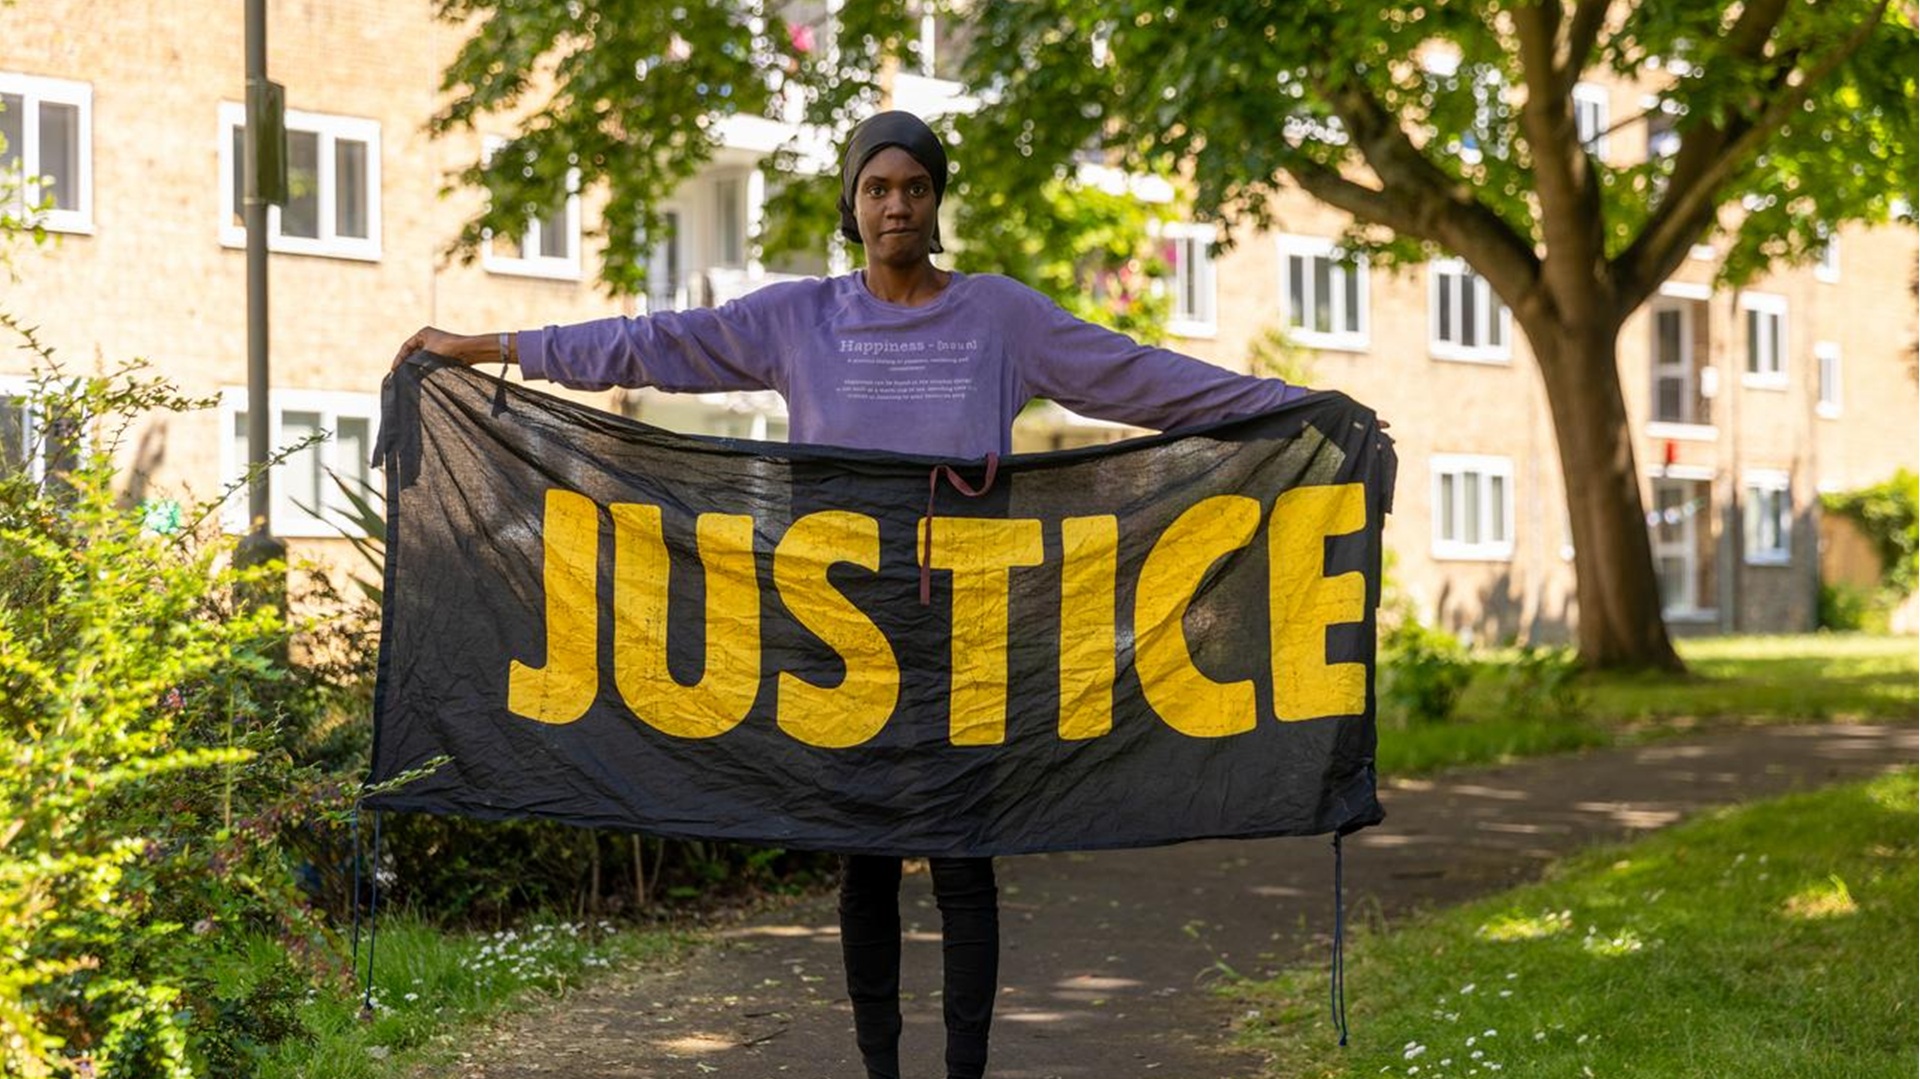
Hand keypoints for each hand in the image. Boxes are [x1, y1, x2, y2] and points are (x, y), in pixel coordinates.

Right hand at [391, 327, 505, 370]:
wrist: (470, 351)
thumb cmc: (449, 349)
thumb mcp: (428, 355)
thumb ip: (415, 362)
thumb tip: (405, 373)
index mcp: (423, 333)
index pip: (406, 346)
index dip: (399, 358)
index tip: (394, 369)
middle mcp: (429, 339)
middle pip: (413, 353)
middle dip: (406, 363)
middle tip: (398, 375)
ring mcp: (436, 347)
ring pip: (421, 359)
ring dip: (415, 367)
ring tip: (408, 377)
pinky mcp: (443, 355)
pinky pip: (429, 363)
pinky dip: (424, 369)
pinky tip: (420, 377)